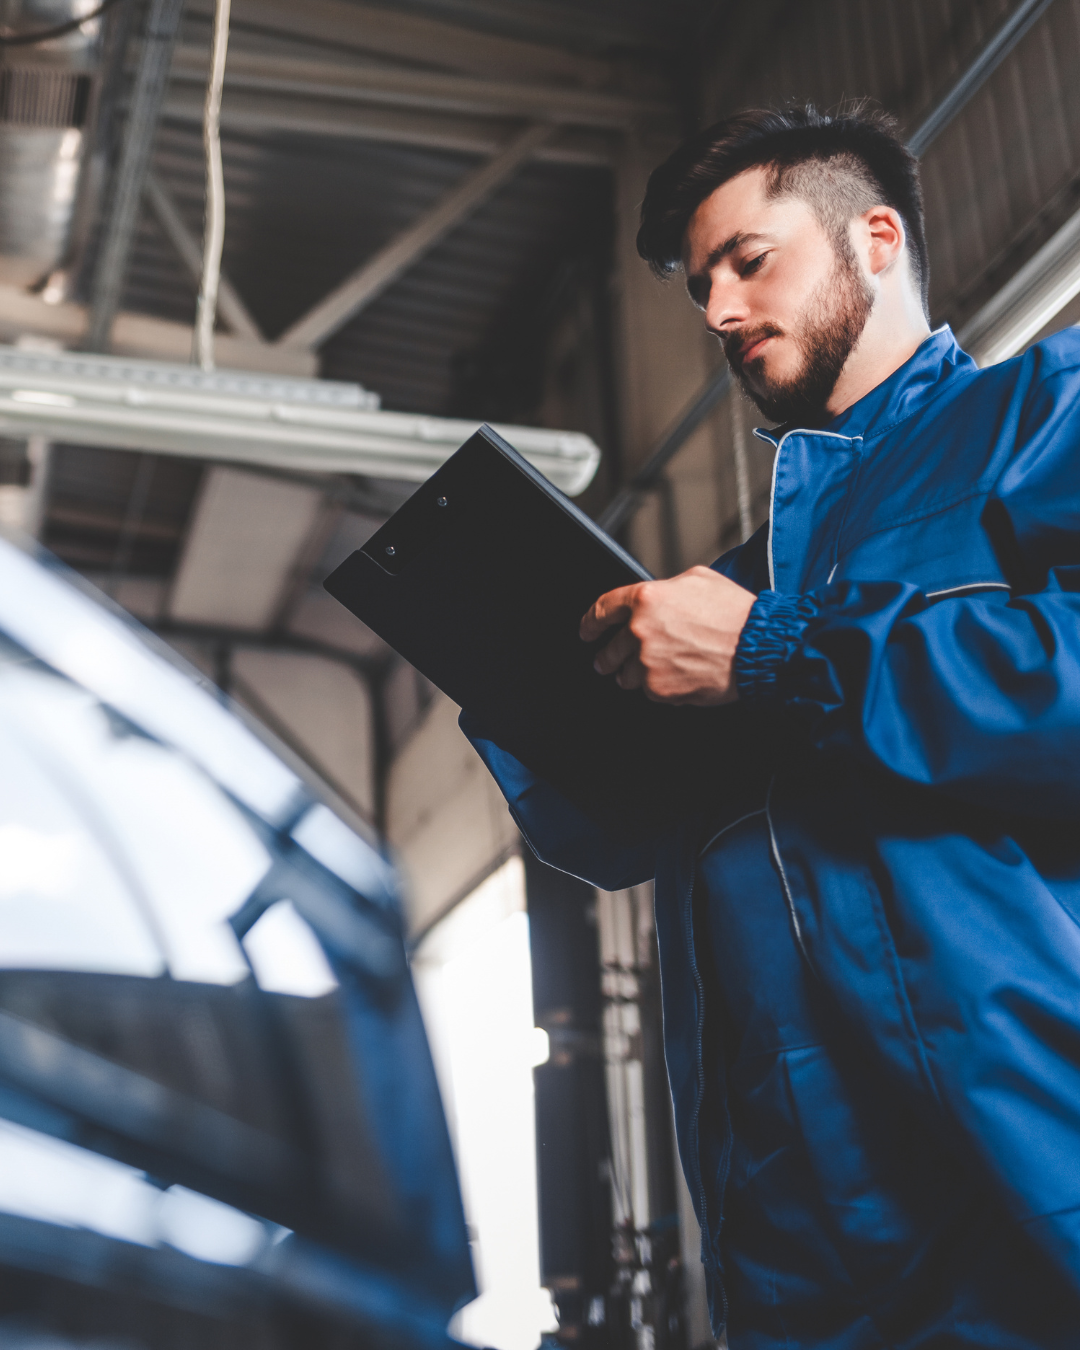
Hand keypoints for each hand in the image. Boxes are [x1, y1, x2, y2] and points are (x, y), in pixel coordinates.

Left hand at [579, 565, 756, 705]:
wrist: (757, 648)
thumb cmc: (735, 613)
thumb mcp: (699, 579)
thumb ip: (668, 587)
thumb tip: (659, 595)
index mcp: (647, 599)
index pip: (603, 609)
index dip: (590, 622)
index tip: (586, 631)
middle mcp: (641, 630)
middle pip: (610, 648)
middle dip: (607, 657)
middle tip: (608, 661)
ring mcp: (648, 663)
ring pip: (626, 675)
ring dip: (633, 674)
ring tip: (654, 671)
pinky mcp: (660, 689)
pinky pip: (649, 691)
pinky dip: (659, 687)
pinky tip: (678, 678)